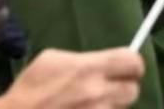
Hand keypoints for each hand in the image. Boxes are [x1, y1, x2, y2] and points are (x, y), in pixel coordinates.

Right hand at [0, 48, 143, 108]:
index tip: (126, 67)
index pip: (132, 62)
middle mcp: (99, 93)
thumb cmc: (30, 88)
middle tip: (110, 90)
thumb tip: (100, 63)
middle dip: (123, 89)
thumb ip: (83, 60)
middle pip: (133, 90)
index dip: (132, 64)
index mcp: (89, 69)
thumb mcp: (52, 60)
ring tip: (89, 105)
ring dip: (109, 107)